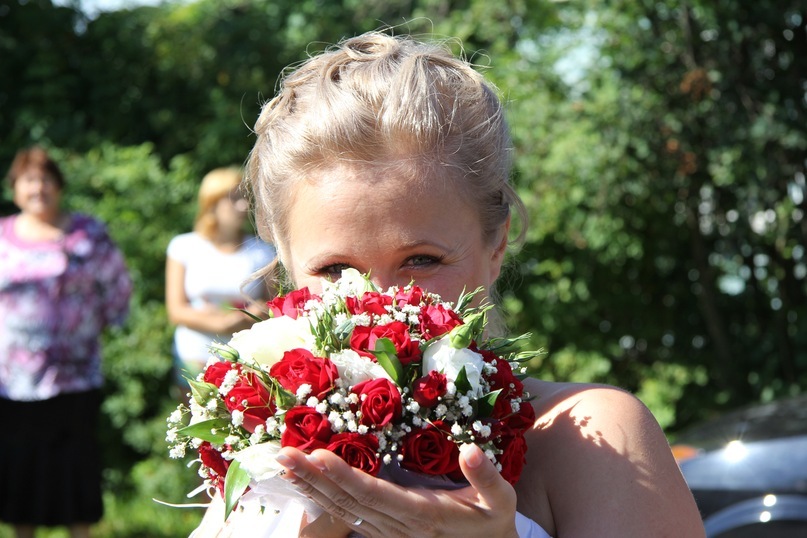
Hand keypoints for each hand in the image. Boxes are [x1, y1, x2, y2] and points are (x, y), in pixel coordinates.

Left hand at [278, 443, 518, 537]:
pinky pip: (348, 516)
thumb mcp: (502, 502)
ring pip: (343, 510)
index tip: (319, 456)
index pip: (376, 494)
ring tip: (285, 465)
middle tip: (283, 454)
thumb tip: (472, 450)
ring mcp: (389, 532)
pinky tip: (306, 483)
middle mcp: (400, 526)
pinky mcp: (385, 532)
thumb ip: (487, 478)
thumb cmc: (494, 523)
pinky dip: (323, 499)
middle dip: (314, 478)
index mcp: (424, 514)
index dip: (345, 476)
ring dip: (312, 488)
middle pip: (349, 501)